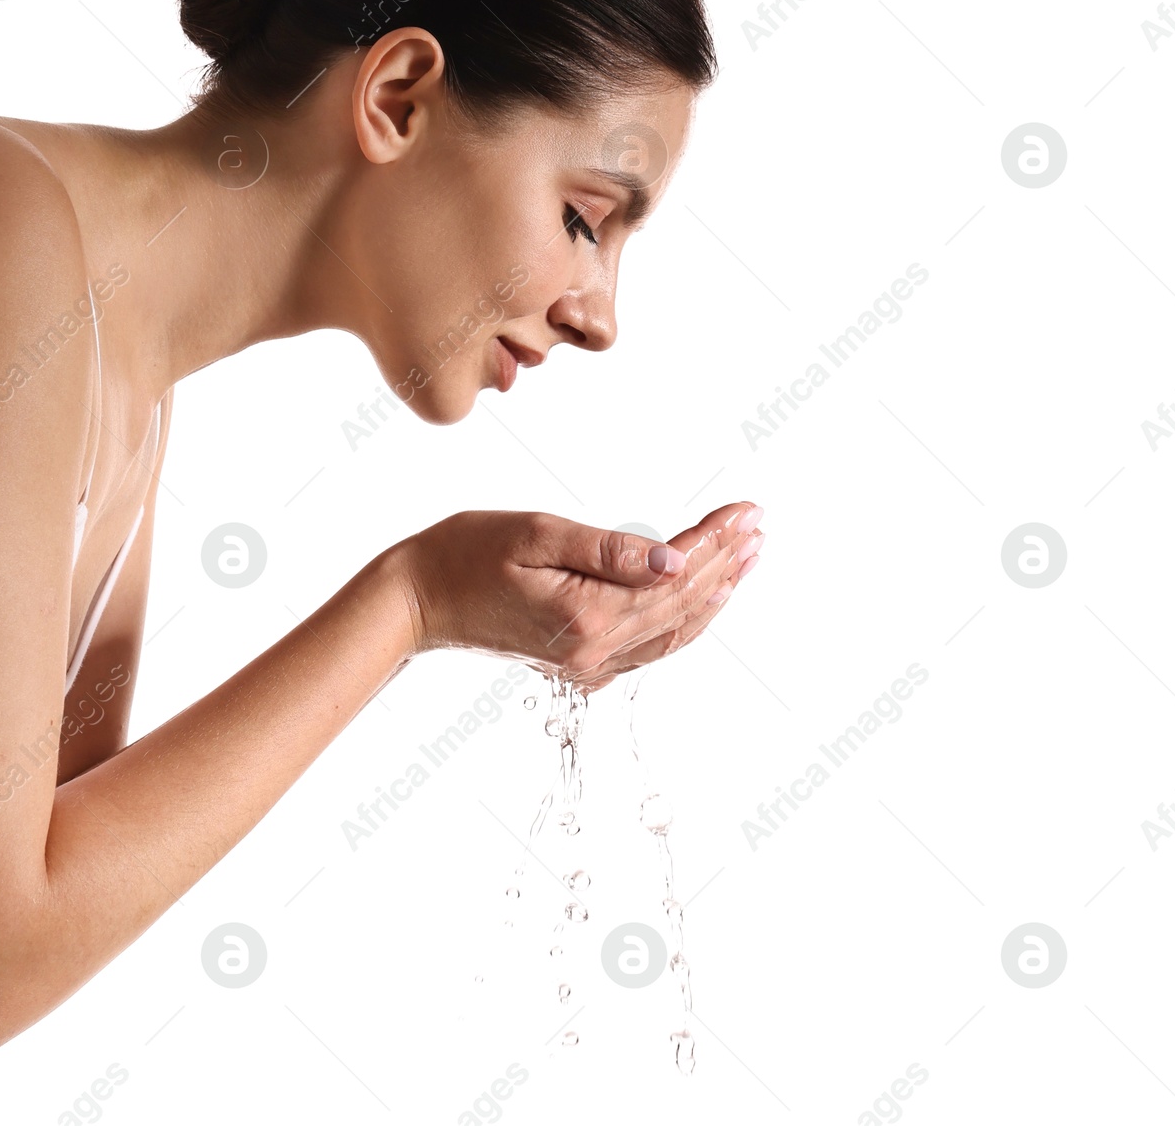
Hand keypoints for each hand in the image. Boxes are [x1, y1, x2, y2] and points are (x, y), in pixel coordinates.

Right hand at [395, 502, 764, 686]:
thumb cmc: (465, 553)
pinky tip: (698, 598)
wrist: (416, 602)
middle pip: (680, 605)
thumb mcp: (535, 534)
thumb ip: (608, 550)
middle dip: (725, 562)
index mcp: (588, 616)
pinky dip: (681, 621)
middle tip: (758, 526)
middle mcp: (595, 651)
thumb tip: (674, 560)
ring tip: (745, 558)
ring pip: (671, 633)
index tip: (746, 510)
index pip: (673, 575)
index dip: (714, 541)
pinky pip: (647, 648)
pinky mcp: (577, 664)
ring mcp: (587, 664)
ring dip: (714, 595)